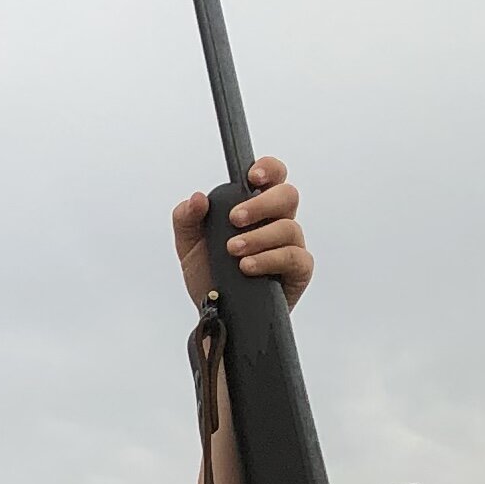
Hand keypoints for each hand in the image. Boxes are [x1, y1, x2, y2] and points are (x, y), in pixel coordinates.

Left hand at [170, 154, 312, 306]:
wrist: (216, 314)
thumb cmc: (210, 274)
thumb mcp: (189, 245)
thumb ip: (186, 219)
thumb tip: (196, 199)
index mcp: (256, 208)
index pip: (272, 177)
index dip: (269, 169)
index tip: (252, 177)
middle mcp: (277, 222)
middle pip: (287, 195)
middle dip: (261, 204)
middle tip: (235, 219)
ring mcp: (290, 245)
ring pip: (289, 227)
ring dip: (259, 237)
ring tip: (233, 250)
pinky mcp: (298, 270)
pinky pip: (294, 257)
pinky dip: (269, 259)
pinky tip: (248, 266)